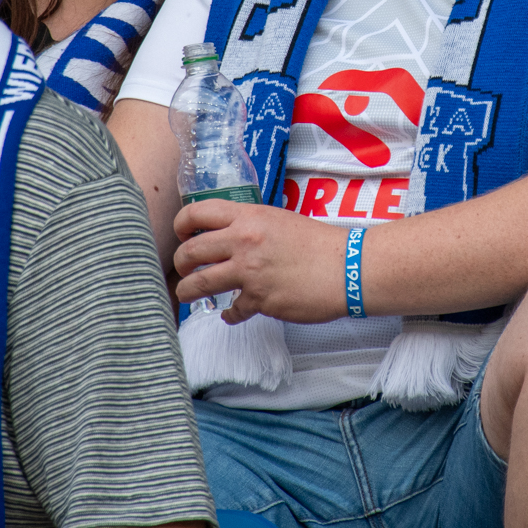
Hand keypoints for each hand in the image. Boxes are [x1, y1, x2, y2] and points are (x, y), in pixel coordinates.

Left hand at [172, 199, 347, 324]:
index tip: (182, 235)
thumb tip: (228, 236)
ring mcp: (250, 273)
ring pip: (199, 284)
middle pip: (189, 253)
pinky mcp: (260, 300)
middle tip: (182, 269)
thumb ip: (250, 226)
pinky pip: (232, 311)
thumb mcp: (278, 220)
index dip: (181, 225)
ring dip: (188, 291)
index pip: (197, 213)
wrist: (347, 267)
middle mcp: (243, 242)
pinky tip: (232, 313)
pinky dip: (230, 315)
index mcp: (248, 217)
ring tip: (189, 294)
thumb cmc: (318, 243)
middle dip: (179, 264)